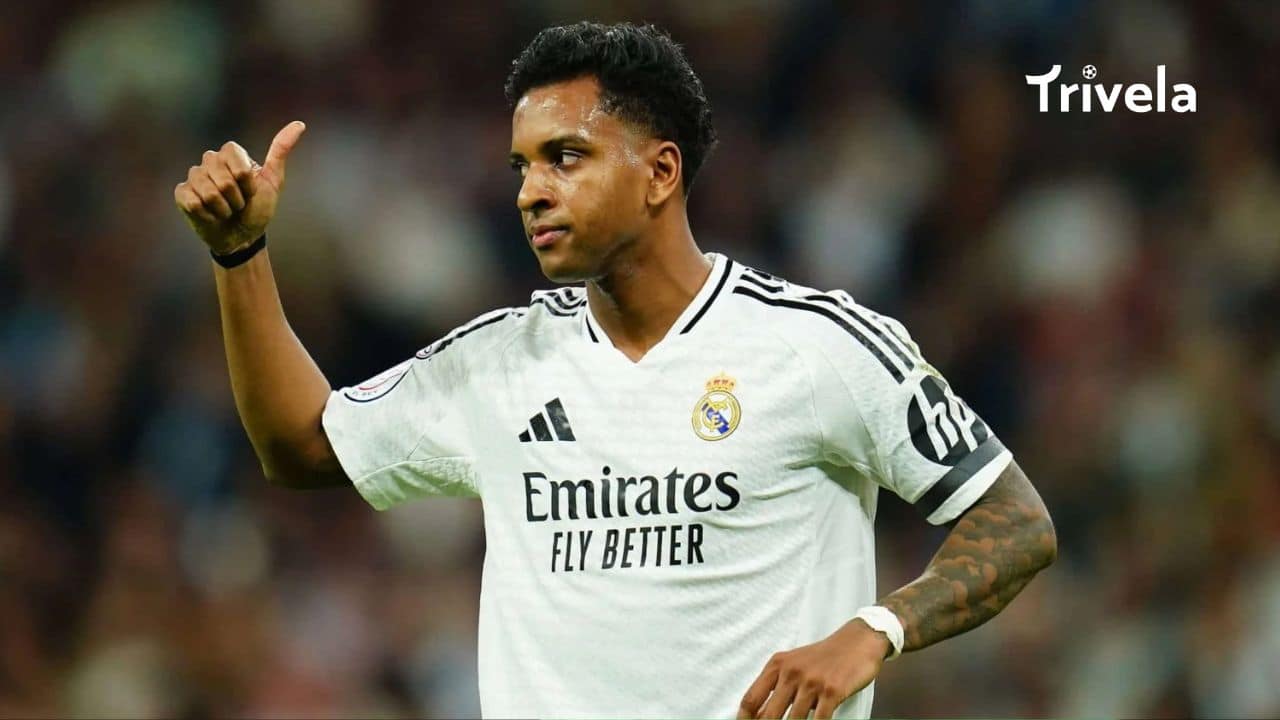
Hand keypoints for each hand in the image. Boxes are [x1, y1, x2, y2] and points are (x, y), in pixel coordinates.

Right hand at [173, 121, 305, 254]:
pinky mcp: (182, 193)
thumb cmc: (258, 209)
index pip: (237, 163)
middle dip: (237, 199)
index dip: (247, 183)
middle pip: (224, 180)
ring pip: (209, 193)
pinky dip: (208, 216)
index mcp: (230, 154)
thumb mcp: (273, 180)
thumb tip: (300, 124)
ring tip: (226, 210)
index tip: (251, 190)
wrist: (243, 237)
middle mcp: (210, 160)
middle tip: (238, 204)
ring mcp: (194, 176)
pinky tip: (211, 216)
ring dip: (224, 209)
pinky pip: (194, 202)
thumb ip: (281, 150)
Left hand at [738, 619, 890, 719]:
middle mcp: (790, 673)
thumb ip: (777, 685)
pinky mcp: (831, 690)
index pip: (751, 699)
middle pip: (768, 715)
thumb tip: (759, 714)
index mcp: (776, 665)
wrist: (856, 642)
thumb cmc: (824, 657)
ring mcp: (811, 682)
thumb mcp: (793, 663)